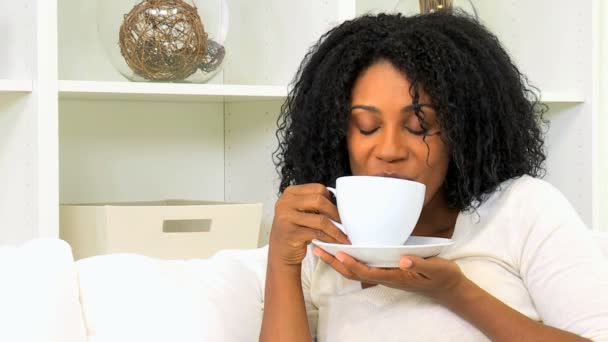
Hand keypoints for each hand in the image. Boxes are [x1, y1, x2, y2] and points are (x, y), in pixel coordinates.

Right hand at [269, 184, 350, 266]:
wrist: (280, 251)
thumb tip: (341, 203)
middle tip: (345, 224)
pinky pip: (317, 234)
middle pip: (319, 201)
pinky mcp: (291, 234)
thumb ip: (314, 203)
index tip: (339, 210)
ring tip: (344, 236)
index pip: (318, 189)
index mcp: (290, 193)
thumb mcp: (300, 211)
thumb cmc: (295, 230)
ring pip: (320, 220)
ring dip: (336, 229)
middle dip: (336, 213)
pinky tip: (335, 243)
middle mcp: (285, 202)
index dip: (331, 199)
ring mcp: (286, 218)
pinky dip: (329, 239)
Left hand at [313, 247, 464, 300]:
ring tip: (322, 247)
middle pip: (354, 272)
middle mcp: (386, 276)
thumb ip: (420, 263)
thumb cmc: (442, 277)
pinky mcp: (387, 270)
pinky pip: (364, 266)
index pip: (367, 272)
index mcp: (395, 276)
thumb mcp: (436, 268)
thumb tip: (403, 258)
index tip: (338, 253)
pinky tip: (343, 249)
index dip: (351, 263)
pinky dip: (349, 258)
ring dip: (338, 260)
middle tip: (317, 248)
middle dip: (334, 262)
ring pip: (356, 270)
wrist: (448, 288)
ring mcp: (385, 274)